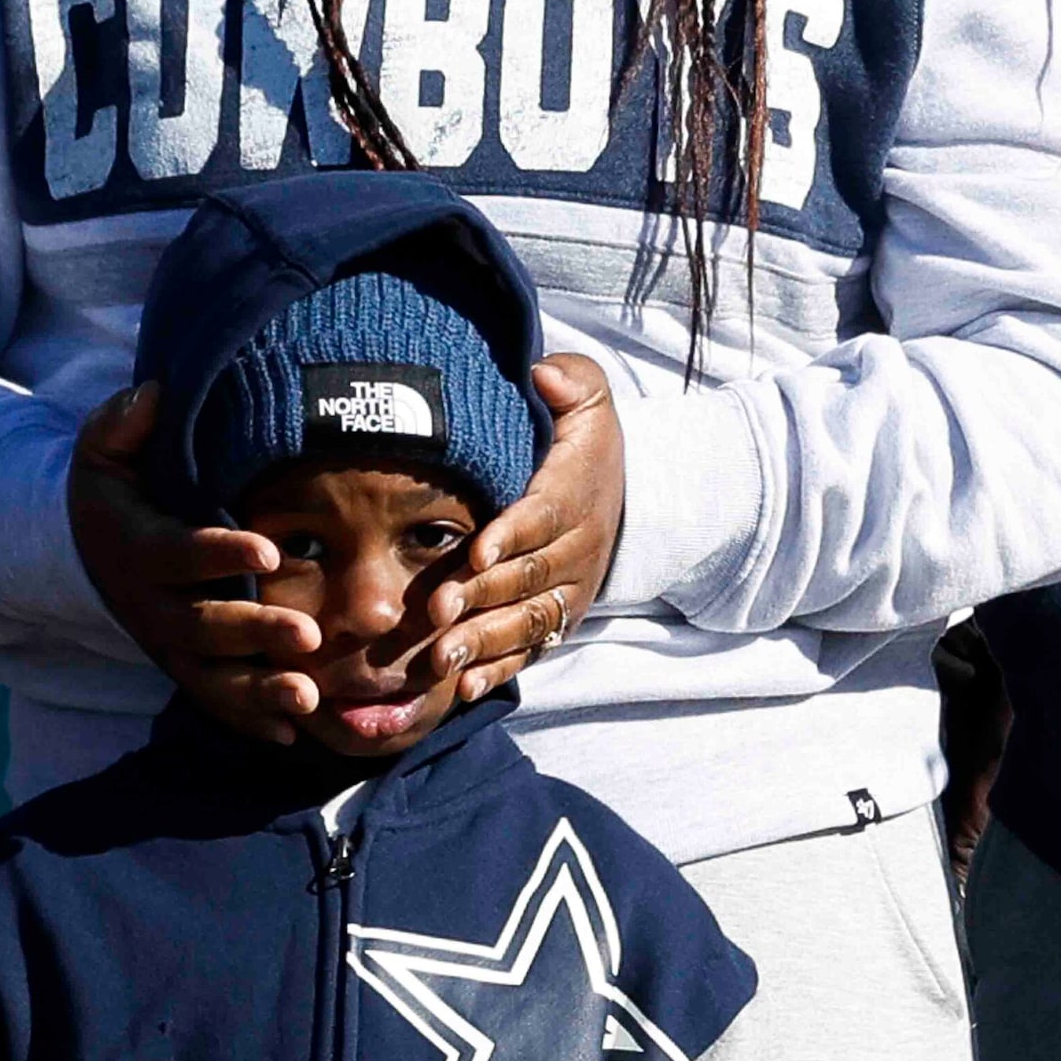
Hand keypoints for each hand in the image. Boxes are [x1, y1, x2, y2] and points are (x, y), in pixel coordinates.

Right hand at [68, 384, 322, 743]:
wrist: (91, 552)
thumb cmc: (117, 493)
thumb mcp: (103, 452)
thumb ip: (121, 424)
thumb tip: (152, 394)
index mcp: (139, 548)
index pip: (178, 552)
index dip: (219, 552)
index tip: (269, 547)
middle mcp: (152, 606)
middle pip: (203, 626)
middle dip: (256, 632)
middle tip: (310, 636)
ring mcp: (168, 645)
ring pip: (212, 677)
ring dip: (260, 690)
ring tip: (309, 698)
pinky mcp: (184, 669)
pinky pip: (216, 702)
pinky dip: (250, 720)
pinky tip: (293, 734)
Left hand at [426, 355, 624, 703]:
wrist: (623, 495)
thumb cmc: (584, 444)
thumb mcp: (590, 400)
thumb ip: (572, 381)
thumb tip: (545, 374)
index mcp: (573, 495)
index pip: (543, 517)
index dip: (512, 535)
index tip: (476, 551)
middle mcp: (576, 550)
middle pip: (529, 578)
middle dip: (483, 598)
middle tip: (437, 613)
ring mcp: (569, 591)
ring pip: (528, 621)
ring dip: (485, 642)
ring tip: (442, 659)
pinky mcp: (558, 619)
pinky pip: (531, 649)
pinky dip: (498, 669)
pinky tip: (463, 686)